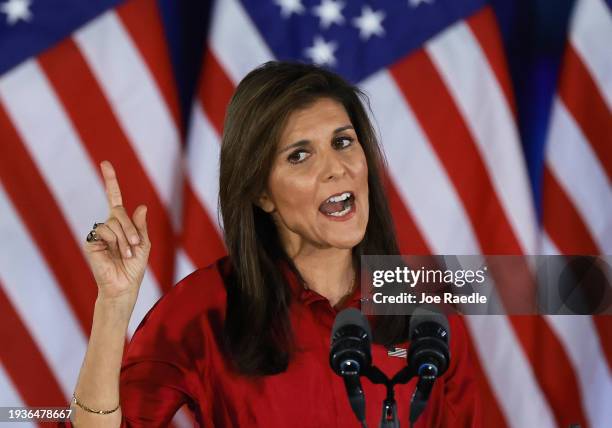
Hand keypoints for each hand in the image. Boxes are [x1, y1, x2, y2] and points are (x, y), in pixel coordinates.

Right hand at [83, 161, 150, 302]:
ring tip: (126, 254)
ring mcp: (98, 232)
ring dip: (125, 239)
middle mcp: (108, 224)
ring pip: (114, 222)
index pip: (114, 198)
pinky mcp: (91, 240)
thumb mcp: (143, 244)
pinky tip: (116, 254)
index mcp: (121, 223)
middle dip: (130, 228)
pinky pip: (105, 231)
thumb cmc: (135, 266)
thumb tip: (141, 206)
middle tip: (135, 245)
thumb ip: (140, 226)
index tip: (105, 163)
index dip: (110, 181)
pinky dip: (116, 242)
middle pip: (119, 212)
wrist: (124, 285)